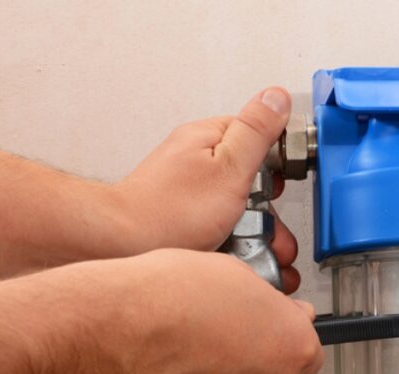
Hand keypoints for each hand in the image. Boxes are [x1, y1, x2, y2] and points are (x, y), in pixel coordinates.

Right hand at [75, 248, 322, 373]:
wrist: (107, 338)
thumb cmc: (160, 300)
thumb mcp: (228, 273)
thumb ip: (262, 301)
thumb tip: (268, 309)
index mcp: (289, 345)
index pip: (309, 352)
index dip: (283, 338)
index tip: (267, 330)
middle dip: (250, 361)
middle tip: (213, 337)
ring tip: (180, 356)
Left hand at [115, 87, 301, 292]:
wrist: (121, 246)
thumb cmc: (169, 211)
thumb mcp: (229, 167)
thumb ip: (256, 131)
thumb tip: (277, 97)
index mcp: (206, 137)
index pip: (257, 136)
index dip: (275, 163)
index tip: (277, 186)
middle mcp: (192, 158)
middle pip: (246, 175)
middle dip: (263, 207)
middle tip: (260, 223)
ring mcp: (183, 186)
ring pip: (232, 203)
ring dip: (247, 228)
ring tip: (243, 243)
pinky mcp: (177, 213)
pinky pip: (213, 222)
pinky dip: (224, 237)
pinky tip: (222, 249)